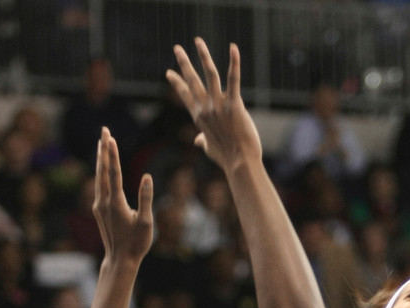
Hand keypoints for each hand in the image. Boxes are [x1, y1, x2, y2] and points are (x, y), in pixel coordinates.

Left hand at [94, 127, 153, 265]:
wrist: (120, 260)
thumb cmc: (136, 243)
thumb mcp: (146, 223)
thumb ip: (145, 198)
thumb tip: (147, 177)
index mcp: (115, 203)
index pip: (114, 172)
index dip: (113, 154)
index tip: (111, 137)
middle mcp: (103, 201)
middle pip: (103, 170)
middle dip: (104, 149)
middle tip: (105, 130)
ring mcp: (99, 206)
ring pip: (99, 177)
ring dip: (101, 159)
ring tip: (101, 144)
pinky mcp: (98, 210)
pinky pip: (99, 186)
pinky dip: (100, 173)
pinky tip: (102, 169)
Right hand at [167, 38, 261, 173]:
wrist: (240, 163)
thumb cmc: (227, 158)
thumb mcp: (210, 149)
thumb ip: (203, 141)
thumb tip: (198, 141)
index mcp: (199, 117)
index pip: (185, 95)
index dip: (177, 83)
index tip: (170, 73)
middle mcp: (206, 109)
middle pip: (192, 81)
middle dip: (183, 63)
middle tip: (177, 48)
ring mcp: (219, 105)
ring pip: (209, 74)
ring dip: (203, 55)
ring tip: (197, 41)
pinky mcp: (235, 105)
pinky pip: (233, 79)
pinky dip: (234, 63)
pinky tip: (233, 48)